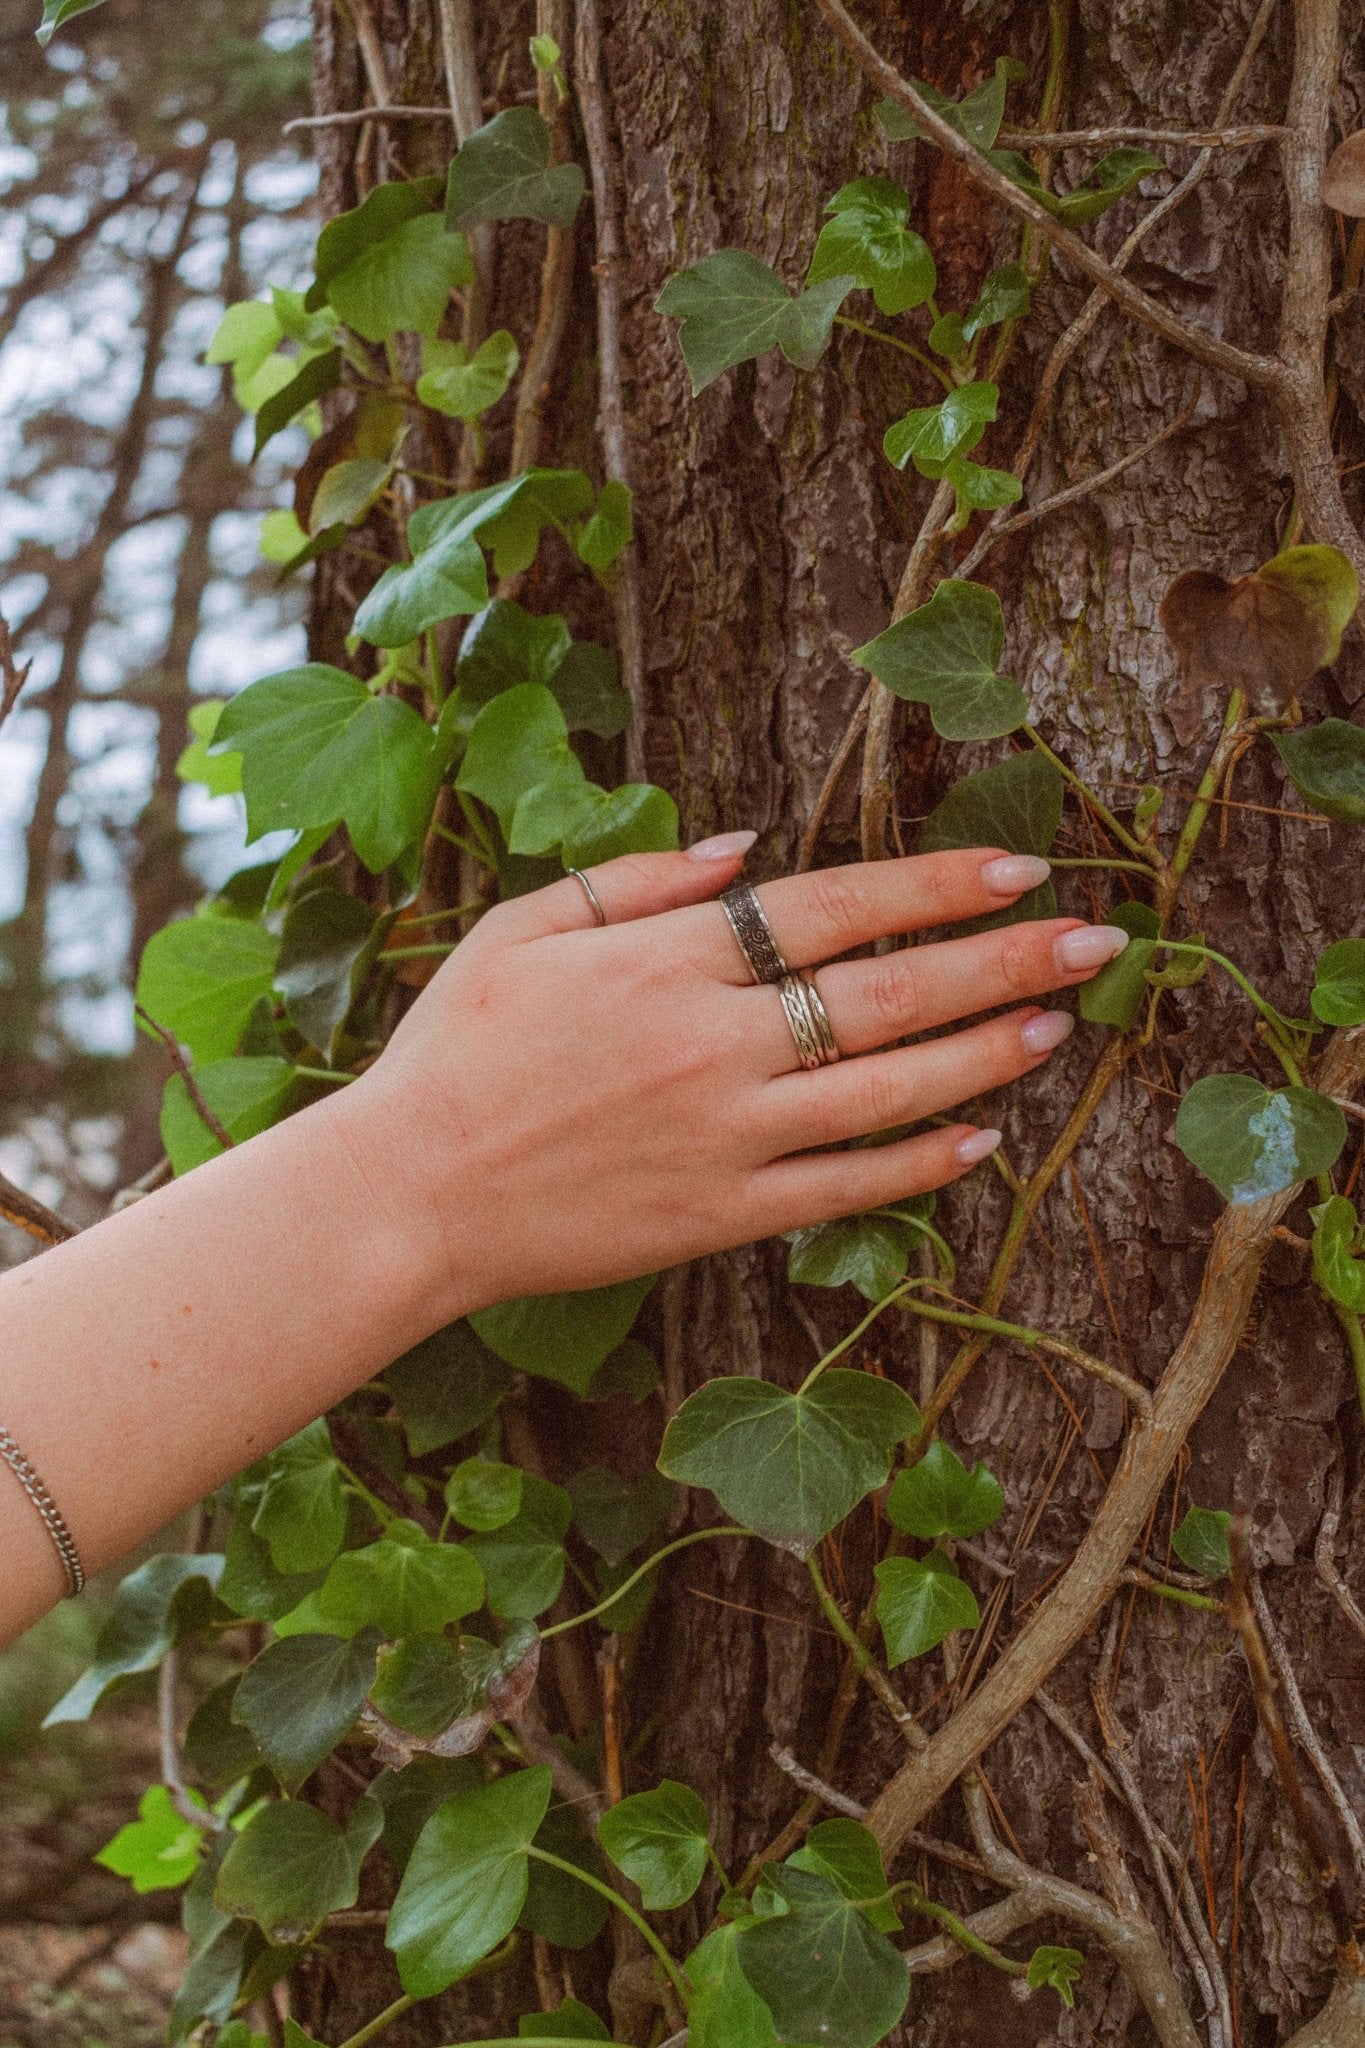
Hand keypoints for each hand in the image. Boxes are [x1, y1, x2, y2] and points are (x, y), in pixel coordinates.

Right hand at [338, 835, 1129, 1318]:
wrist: (405, 1196)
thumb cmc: (455, 1051)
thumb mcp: (521, 928)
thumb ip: (637, 880)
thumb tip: (748, 846)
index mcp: (665, 960)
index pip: (835, 906)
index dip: (936, 884)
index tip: (1018, 867)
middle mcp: (713, 1043)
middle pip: (891, 991)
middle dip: (1006, 960)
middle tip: (1098, 941)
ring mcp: (725, 1136)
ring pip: (889, 1090)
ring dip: (987, 1055)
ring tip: (1062, 1025)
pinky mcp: (721, 1217)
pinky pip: (845, 1190)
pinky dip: (918, 1165)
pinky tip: (981, 1140)